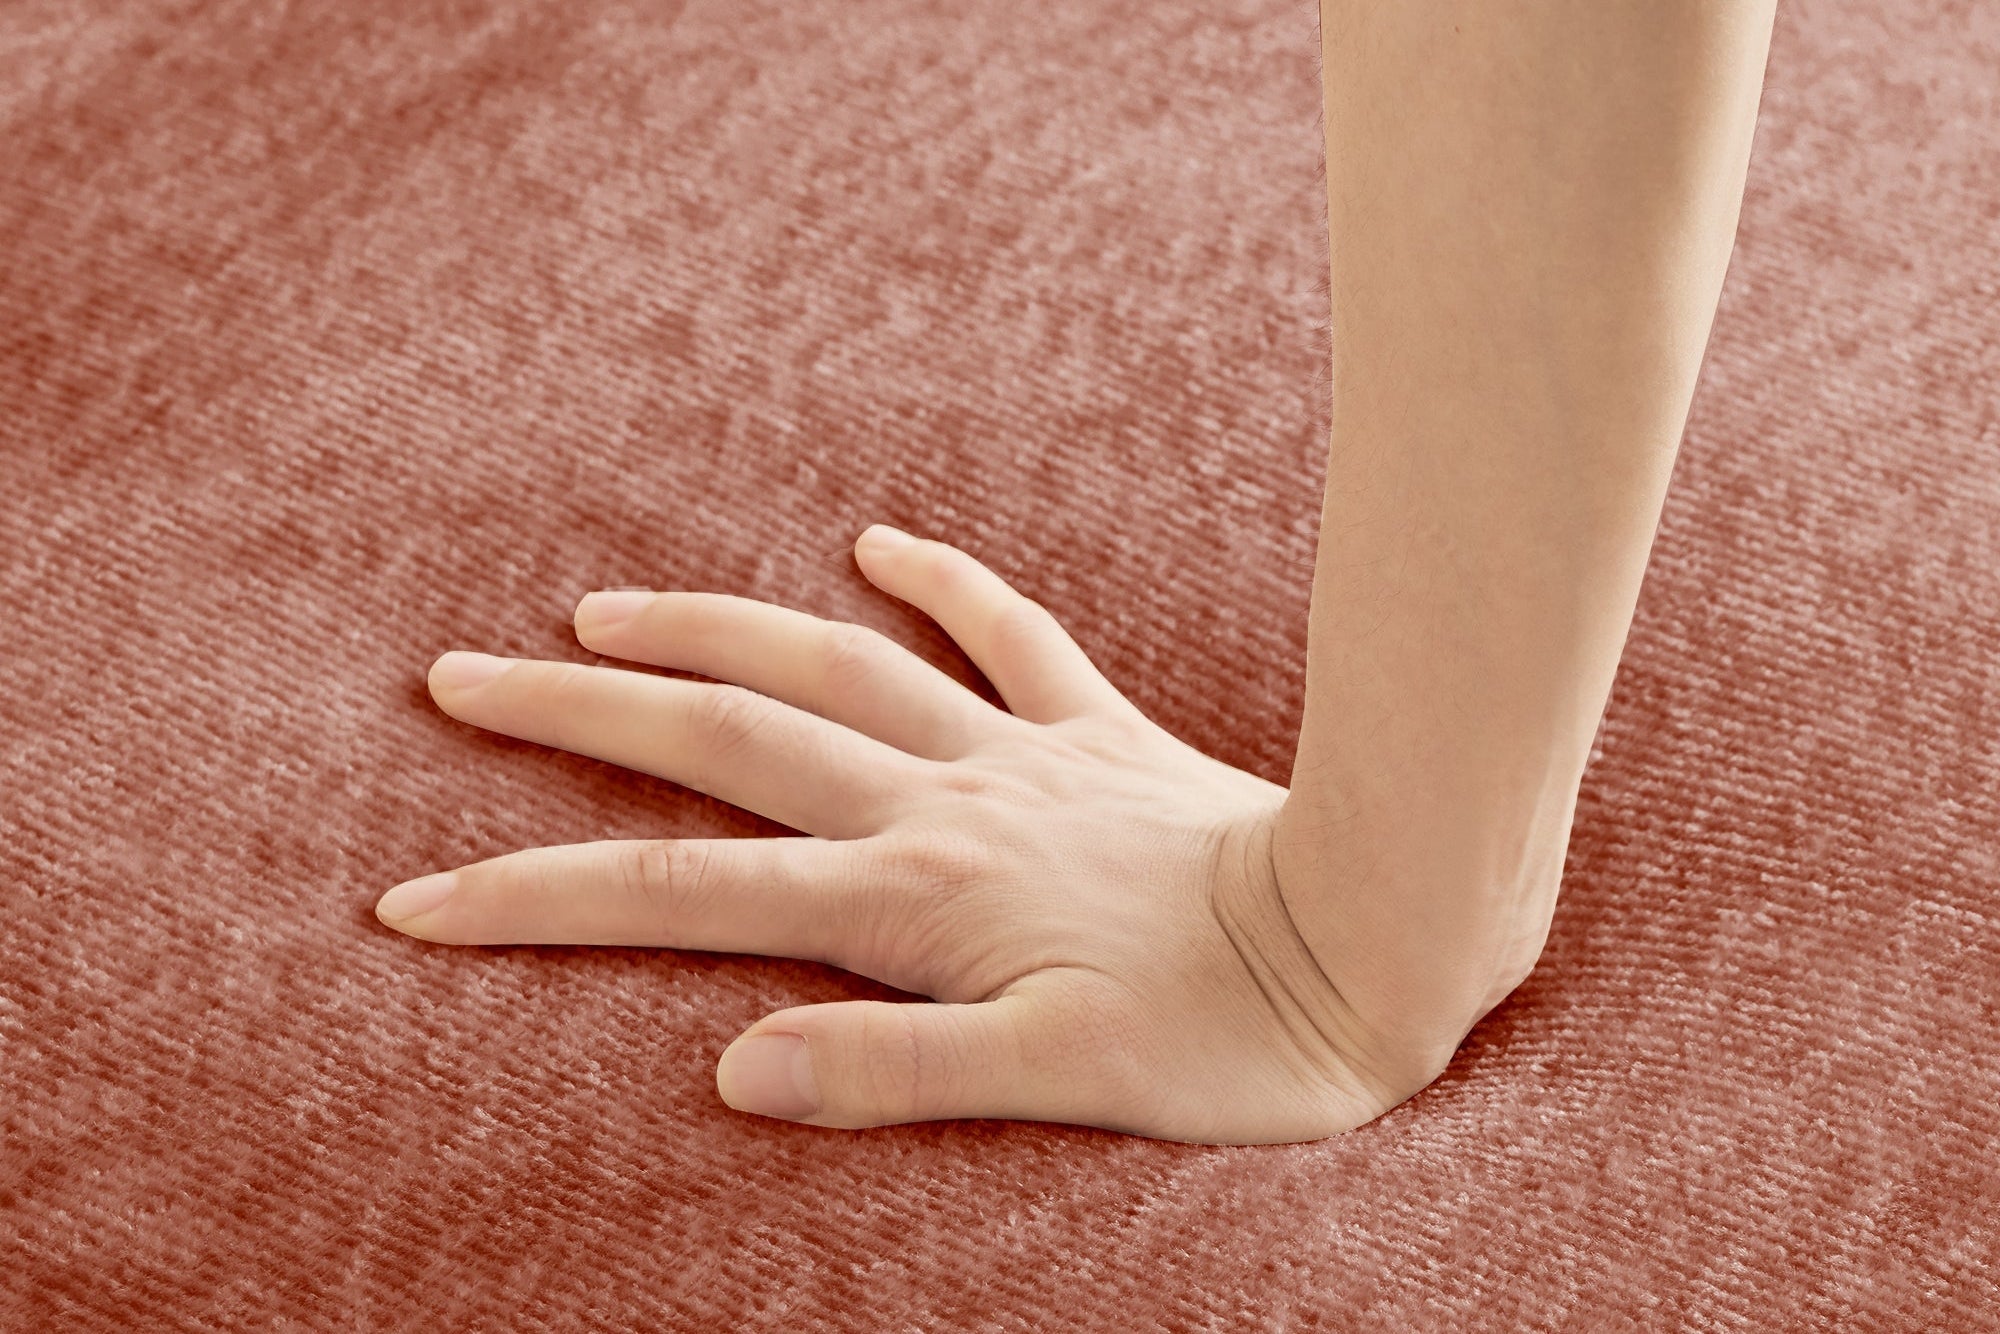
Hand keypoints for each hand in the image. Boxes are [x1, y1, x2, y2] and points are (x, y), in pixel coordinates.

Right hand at [377, 524, 1444, 1143]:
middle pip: (724, 741)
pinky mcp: (1096, 731)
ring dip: (714, 630)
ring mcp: (1016, 754)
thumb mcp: (1055, 1087)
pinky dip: (943, 585)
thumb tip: (731, 1066)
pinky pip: (1009, 632)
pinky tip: (883, 544)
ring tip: (606, 608)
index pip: (683, 890)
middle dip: (576, 718)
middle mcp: (942, 804)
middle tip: (454, 680)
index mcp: (911, 897)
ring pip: (835, 667)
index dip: (538, 898)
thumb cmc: (1226, 1040)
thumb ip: (892, 1073)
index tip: (412, 903)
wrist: (1375, 940)